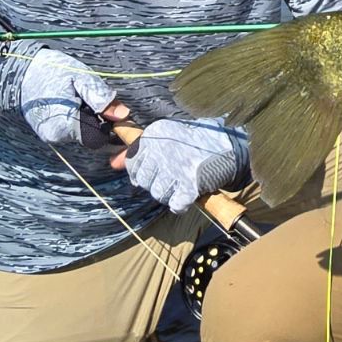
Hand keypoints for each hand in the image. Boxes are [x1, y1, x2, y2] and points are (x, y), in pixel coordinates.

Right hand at [19, 48, 125, 145]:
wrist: (20, 71)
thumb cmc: (51, 70)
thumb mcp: (80, 77)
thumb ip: (100, 97)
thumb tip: (123, 115)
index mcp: (65, 125)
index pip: (99, 137)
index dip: (108, 125)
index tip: (109, 109)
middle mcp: (56, 136)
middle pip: (91, 136)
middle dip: (97, 120)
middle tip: (90, 98)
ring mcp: (50, 136)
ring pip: (81, 133)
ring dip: (86, 118)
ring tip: (77, 98)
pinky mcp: (47, 132)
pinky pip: (70, 130)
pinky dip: (76, 119)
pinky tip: (70, 103)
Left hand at [112, 118, 248, 213]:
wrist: (228, 141)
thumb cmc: (196, 139)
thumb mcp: (165, 136)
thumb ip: (137, 151)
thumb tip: (113, 164)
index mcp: (154, 136)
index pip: (133, 163)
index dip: (142, 171)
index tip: (154, 171)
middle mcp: (162, 152)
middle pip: (145, 181)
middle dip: (156, 183)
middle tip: (171, 177)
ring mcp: (176, 169)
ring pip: (159, 194)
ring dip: (169, 193)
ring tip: (181, 184)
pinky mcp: (190, 184)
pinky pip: (176, 204)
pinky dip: (180, 204)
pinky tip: (187, 195)